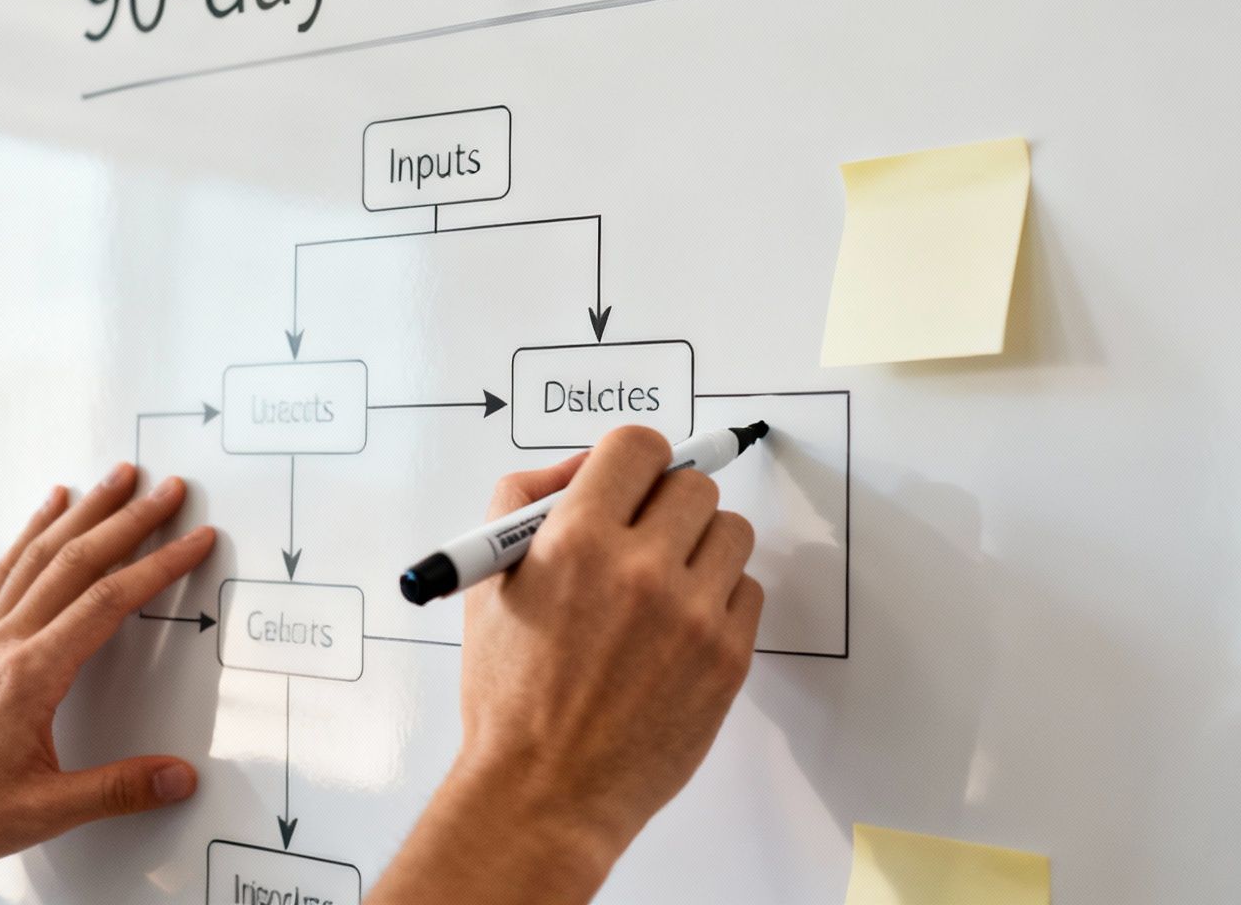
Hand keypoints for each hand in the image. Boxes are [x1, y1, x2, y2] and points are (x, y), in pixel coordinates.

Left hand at [0, 464, 215, 886]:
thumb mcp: (45, 810)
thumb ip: (117, 790)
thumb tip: (179, 776)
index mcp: (32, 674)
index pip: (107, 602)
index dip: (158, 566)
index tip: (195, 540)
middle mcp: (8, 641)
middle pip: (77, 561)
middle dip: (129, 519)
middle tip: (169, 489)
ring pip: (41, 554)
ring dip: (84, 511)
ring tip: (117, 478)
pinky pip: (9, 569)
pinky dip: (34, 531)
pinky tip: (49, 509)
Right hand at [370, 427, 762, 904]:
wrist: (544, 792)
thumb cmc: (511, 695)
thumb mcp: (490, 581)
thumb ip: (525, 502)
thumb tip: (583, 467)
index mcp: (575, 540)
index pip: (640, 447)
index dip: (636, 460)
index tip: (633, 482)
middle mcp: (639, 569)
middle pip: (695, 485)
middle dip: (668, 504)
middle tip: (646, 539)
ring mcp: (692, 614)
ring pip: (732, 532)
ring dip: (702, 547)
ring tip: (666, 585)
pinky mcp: (727, 657)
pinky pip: (749, 590)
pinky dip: (720, 599)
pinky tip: (681, 629)